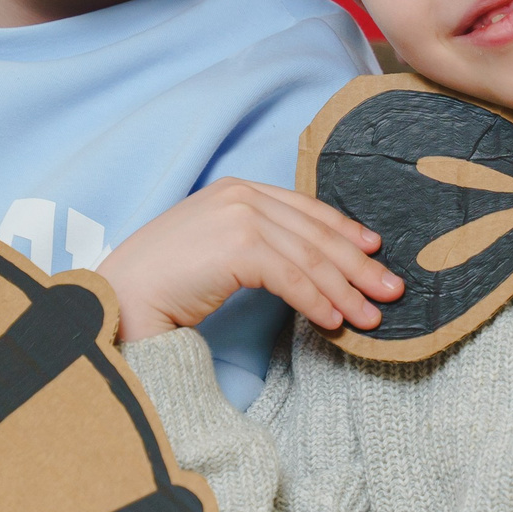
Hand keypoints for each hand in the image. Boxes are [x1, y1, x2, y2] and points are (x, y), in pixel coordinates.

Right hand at [100, 178, 401, 342]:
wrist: (121, 296)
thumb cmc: (161, 282)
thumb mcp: (214, 249)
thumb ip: (254, 244)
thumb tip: (304, 267)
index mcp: (236, 190)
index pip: (306, 209)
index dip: (345, 231)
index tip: (374, 252)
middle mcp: (241, 195)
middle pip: (317, 233)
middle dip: (359, 265)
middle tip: (391, 291)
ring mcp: (239, 216)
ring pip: (311, 258)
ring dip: (346, 291)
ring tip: (370, 318)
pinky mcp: (238, 246)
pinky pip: (292, 278)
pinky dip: (317, 302)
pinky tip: (333, 322)